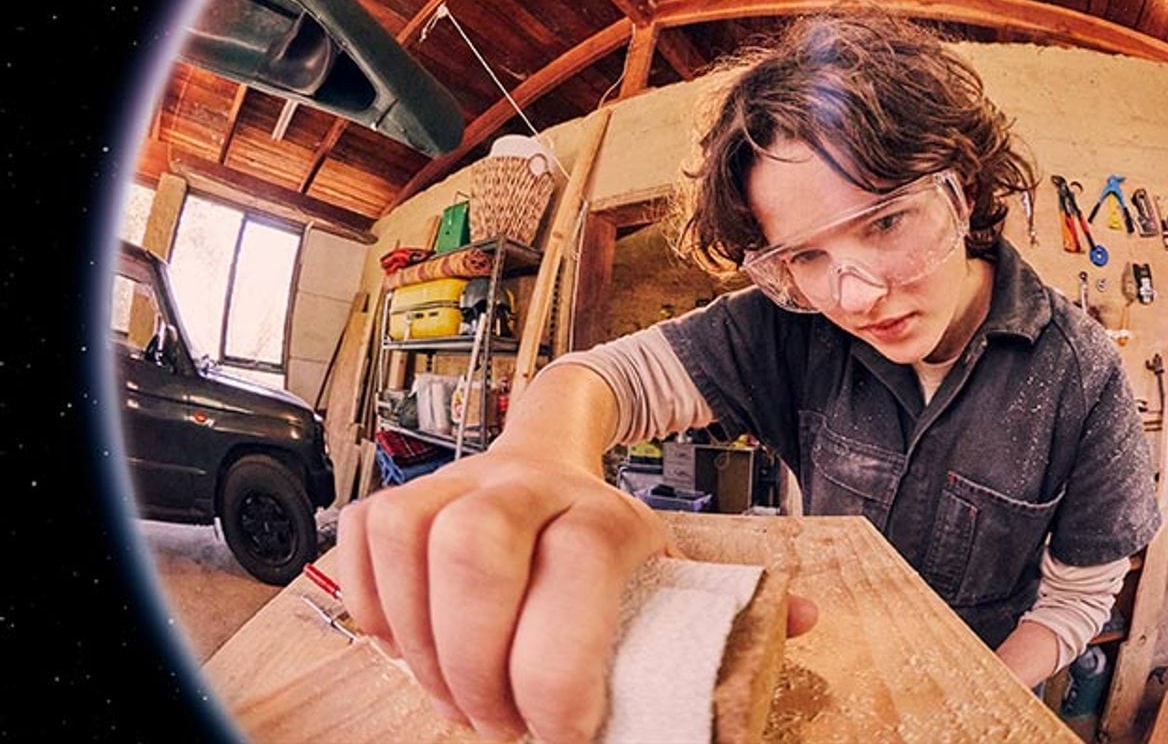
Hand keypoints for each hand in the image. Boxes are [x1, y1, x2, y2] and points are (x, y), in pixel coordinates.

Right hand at [337, 449, 818, 742]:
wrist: (550, 453)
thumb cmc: (608, 541)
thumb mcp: (674, 567)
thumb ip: (729, 604)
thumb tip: (805, 618)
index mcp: (610, 514)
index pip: (581, 568)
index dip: (560, 667)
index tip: (563, 735)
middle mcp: (529, 486)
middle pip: (477, 551)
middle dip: (477, 661)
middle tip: (496, 724)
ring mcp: (456, 484)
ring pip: (412, 545)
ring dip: (420, 646)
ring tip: (456, 698)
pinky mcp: (400, 495)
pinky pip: (361, 544)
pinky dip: (372, 609)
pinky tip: (408, 648)